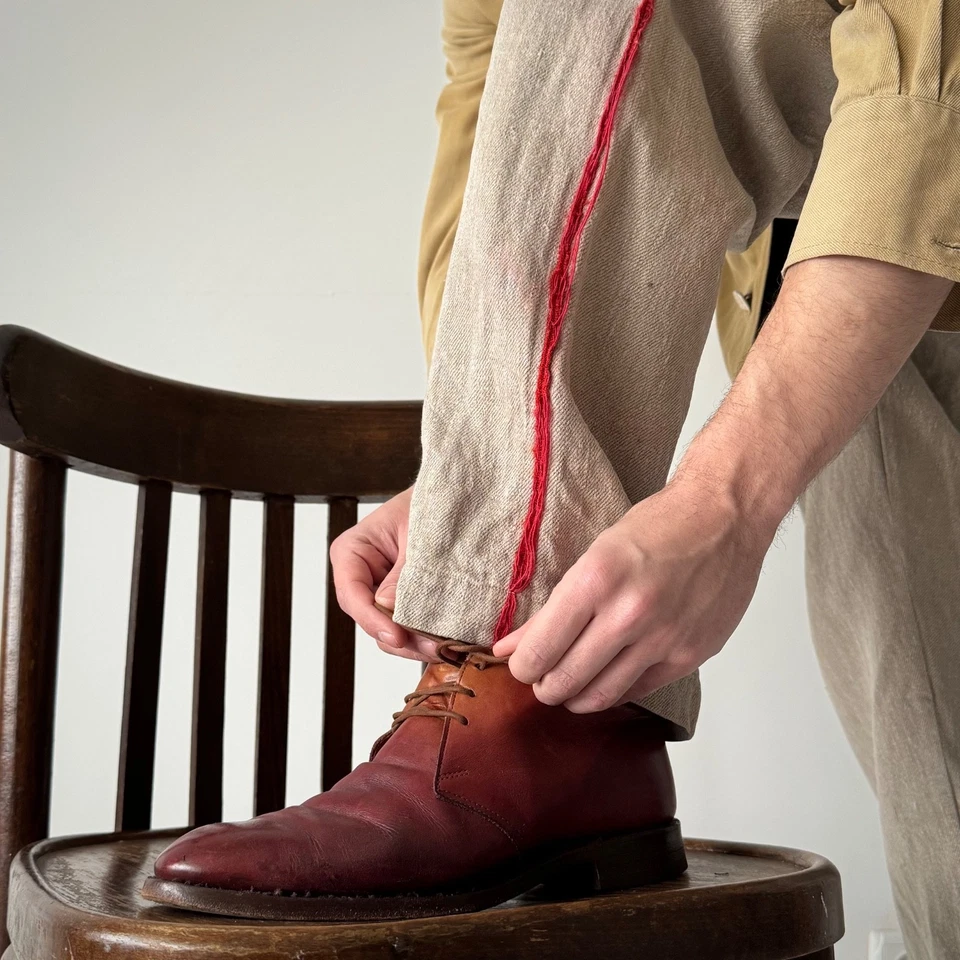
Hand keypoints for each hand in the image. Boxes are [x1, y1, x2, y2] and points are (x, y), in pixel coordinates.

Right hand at [330, 487, 438, 661]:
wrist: (453, 499)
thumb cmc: (430, 505)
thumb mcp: (419, 536)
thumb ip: (404, 574)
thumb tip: (391, 610)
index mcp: (352, 552)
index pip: (352, 594)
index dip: (373, 620)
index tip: (398, 636)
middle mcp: (361, 576)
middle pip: (369, 620)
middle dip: (401, 639)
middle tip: (434, 648)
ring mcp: (380, 592)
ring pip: (388, 630)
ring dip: (415, 644)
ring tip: (446, 648)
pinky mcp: (402, 602)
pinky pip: (407, 626)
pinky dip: (424, 636)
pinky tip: (446, 641)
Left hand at [492, 477, 774, 711]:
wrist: (725, 517)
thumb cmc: (659, 526)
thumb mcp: (594, 555)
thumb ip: (552, 608)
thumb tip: (511, 646)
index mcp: (596, 579)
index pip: (540, 649)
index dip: (521, 666)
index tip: (519, 664)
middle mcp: (628, 613)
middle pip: (565, 679)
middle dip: (544, 688)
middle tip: (541, 681)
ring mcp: (663, 638)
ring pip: (601, 695)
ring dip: (575, 698)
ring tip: (569, 688)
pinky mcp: (690, 654)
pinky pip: (639, 691)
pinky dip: (614, 692)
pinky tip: (605, 680)